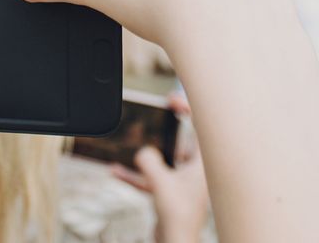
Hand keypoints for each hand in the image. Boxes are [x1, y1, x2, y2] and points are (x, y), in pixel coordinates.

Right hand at [113, 95, 208, 242]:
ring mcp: (183, 184)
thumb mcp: (160, 183)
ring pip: (165, 159)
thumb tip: (142, 152)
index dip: (188, 109)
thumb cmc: (178, 218)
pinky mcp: (170, 195)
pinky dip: (136, 175)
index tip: (172, 100)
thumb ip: (149, 161)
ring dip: (147, 154)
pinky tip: (116, 172)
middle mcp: (195, 172)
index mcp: (201, 165)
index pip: (201, 128)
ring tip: (131, 144)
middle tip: (157, 113)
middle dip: (167, 127)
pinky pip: (152, 178)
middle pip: (183, 140)